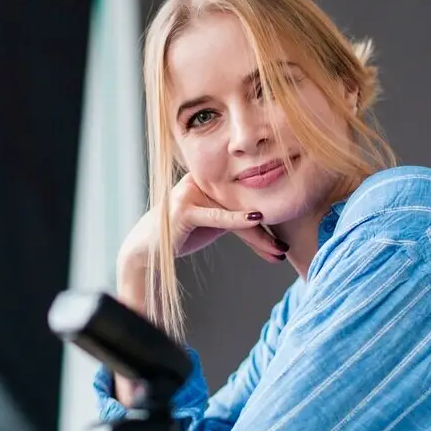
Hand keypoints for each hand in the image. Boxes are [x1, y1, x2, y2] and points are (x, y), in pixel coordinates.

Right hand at [117, 174, 286, 276]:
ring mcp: (190, 193)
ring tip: (279, 249)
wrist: (146, 250)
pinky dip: (237, 219)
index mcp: (209, 180)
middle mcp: (201, 182)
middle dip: (266, 230)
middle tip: (284, 249)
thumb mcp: (212, 222)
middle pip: (243, 204)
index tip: (282, 242)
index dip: (265, 221)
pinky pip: (216, 215)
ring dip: (259, 235)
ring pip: (234, 212)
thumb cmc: (179, 234)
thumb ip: (234, 216)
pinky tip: (256, 218)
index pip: (245, 198)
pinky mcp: (184, 209)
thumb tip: (266, 222)